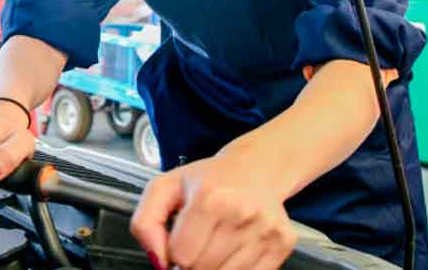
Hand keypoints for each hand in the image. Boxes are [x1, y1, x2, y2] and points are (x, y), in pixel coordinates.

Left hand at [130, 150, 296, 269]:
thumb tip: (158, 260)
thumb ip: (145, 223)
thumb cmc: (208, 179)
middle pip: (202, 269)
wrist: (256, 167)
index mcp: (209, 197)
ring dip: (215, 266)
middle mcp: (241, 212)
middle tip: (199, 239)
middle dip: (194, 261)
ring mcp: (265, 229)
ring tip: (218, 240)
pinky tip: (236, 246)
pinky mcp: (282, 242)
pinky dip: (236, 268)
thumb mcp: (164, 188)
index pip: (181, 255)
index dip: (175, 251)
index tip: (181, 238)